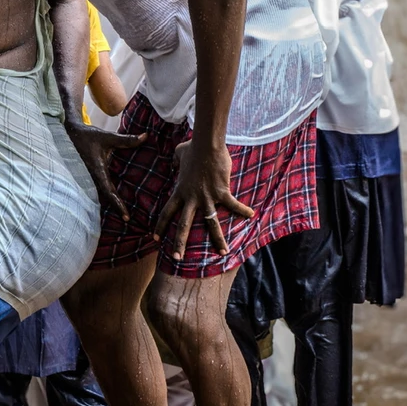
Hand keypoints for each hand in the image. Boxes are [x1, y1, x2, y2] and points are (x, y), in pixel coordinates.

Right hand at [63, 121, 146, 219]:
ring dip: (108, 203)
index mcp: (96, 169)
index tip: (127, 216)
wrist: (68, 133)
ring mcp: (86, 177)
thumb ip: (126, 139)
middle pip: (104, 197)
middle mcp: (90, 176)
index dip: (118, 204)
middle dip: (115, 208)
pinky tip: (110, 200)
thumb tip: (146, 136)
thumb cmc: (88, 135)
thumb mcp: (107, 137)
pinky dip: (103, 195)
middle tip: (128, 220)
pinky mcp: (85, 176)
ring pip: (98, 194)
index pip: (109, 191)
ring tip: (121, 215)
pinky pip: (94, 188)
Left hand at [158, 136, 251, 261]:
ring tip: (222, 253)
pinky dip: (242, 210)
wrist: (206, 146)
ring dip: (218, 239)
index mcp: (179, 192)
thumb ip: (175, 161)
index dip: (160, 226)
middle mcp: (191, 198)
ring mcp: (207, 197)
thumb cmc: (192, 148)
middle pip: (183, 225)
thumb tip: (175, 160)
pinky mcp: (222, 193)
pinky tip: (251, 215)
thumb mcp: (178, 155)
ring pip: (211, 223)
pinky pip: (233, 205)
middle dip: (180, 244)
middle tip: (176, 259)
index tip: (155, 239)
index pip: (166, 213)